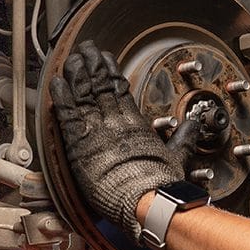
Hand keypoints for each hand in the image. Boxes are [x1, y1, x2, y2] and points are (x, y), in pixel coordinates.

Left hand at [49, 41, 201, 240]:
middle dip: (92, 65)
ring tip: (71, 58)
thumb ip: (184, 138)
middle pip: (101, 86)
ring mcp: (97, 131)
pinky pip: (67, 115)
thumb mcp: (178, 157)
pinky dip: (61, 98)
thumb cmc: (161, 185)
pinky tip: (56, 83)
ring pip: (83, 94)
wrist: (146, 200)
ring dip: (76, 75)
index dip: (112, 72)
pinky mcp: (80, 144)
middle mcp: (115, 123)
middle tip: (86, 49)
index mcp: (135, 124)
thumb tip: (194, 125)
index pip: (120, 90)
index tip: (106, 58)